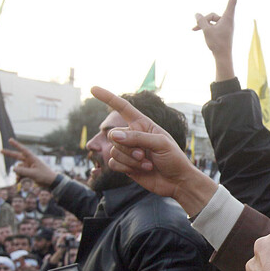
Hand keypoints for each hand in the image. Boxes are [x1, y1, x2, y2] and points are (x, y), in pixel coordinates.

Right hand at [2, 139, 57, 186]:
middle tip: (0, 151)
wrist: (51, 182)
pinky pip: (20, 174)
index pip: (23, 150)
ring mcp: (29, 167)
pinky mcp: (29, 173)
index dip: (16, 145)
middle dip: (9, 154)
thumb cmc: (45, 176)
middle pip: (17, 156)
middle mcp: (30, 161)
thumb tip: (13, 169)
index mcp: (32, 159)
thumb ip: (23, 171)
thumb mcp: (33, 174)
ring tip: (19, 179)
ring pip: (18, 168)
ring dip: (17, 174)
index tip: (10, 140)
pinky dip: (18, 177)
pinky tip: (17, 182)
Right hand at [92, 87, 217, 214]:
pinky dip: (126, 168)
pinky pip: (113, 163)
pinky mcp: (125, 165)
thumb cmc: (174, 159)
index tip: (93, 88)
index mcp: (143, 125)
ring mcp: (128, 151)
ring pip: (114, 151)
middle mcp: (133, 136)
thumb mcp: (160, 144)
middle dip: (128, 147)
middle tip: (145, 155)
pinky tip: (142, 170)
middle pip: (114, 135)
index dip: (108, 97)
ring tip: (147, 164)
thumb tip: (113, 136)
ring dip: (130, 160)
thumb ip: (138, 137)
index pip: (123, 107)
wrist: (177, 181)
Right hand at [193, 0, 239, 81]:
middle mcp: (228, 20)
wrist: (222, 57)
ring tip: (195, 30)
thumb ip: (201, 21)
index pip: (232, 0)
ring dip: (203, 25)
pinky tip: (195, 30)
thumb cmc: (217, 44)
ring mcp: (225, 25)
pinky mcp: (222, 30)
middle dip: (204, 20)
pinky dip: (205, 28)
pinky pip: (212, 25)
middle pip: (213, 15)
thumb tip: (197, 14)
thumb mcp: (206, 30)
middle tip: (194, 28)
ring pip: (211, 20)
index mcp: (228, 17)